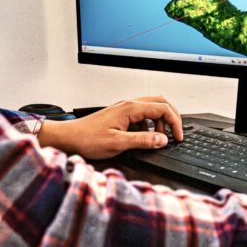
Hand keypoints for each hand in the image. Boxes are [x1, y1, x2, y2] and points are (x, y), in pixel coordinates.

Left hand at [37, 96, 182, 159]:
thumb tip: (163, 140)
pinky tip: (143, 138)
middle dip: (171, 117)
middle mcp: (128, 105)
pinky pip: (141, 115)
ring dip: (159, 122)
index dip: (175, 122)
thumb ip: (143, 141)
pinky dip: (148, 124)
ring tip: (158, 139)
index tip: (178, 137)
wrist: (68, 138)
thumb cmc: (87, 140)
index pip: (162, 108)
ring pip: (150, 107)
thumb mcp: (118, 144)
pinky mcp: (119, 115)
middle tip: (176, 133)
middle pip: (160, 102)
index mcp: (130, 108)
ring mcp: (123, 109)